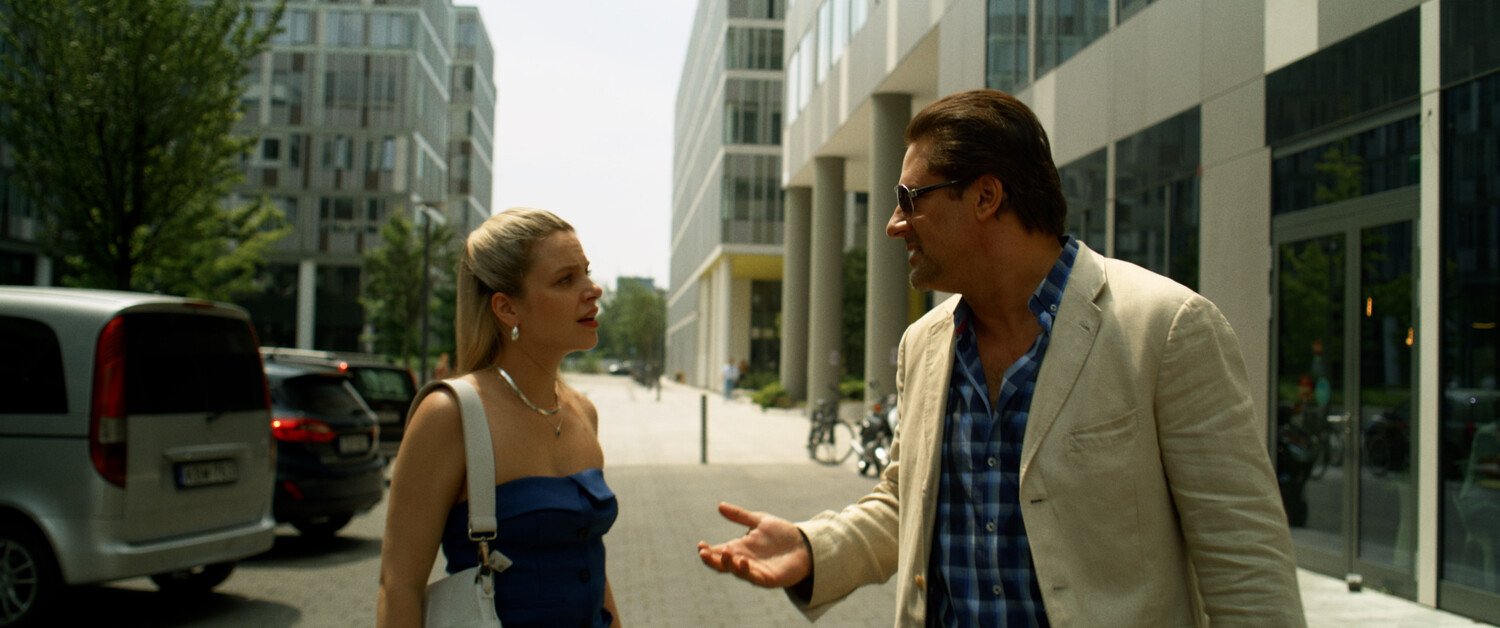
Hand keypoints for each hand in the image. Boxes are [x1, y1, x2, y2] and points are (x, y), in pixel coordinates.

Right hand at [696, 502, 811, 588]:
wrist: (805, 545)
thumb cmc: (782, 534)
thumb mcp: (760, 520)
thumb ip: (740, 516)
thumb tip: (720, 506)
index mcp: (739, 548)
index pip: (718, 552)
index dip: (707, 550)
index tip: (700, 544)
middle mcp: (743, 560)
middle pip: (722, 564)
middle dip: (711, 560)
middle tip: (703, 553)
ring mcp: (754, 571)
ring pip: (736, 571)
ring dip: (728, 564)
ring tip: (726, 552)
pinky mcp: (767, 578)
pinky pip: (753, 577)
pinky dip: (746, 571)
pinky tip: (743, 561)